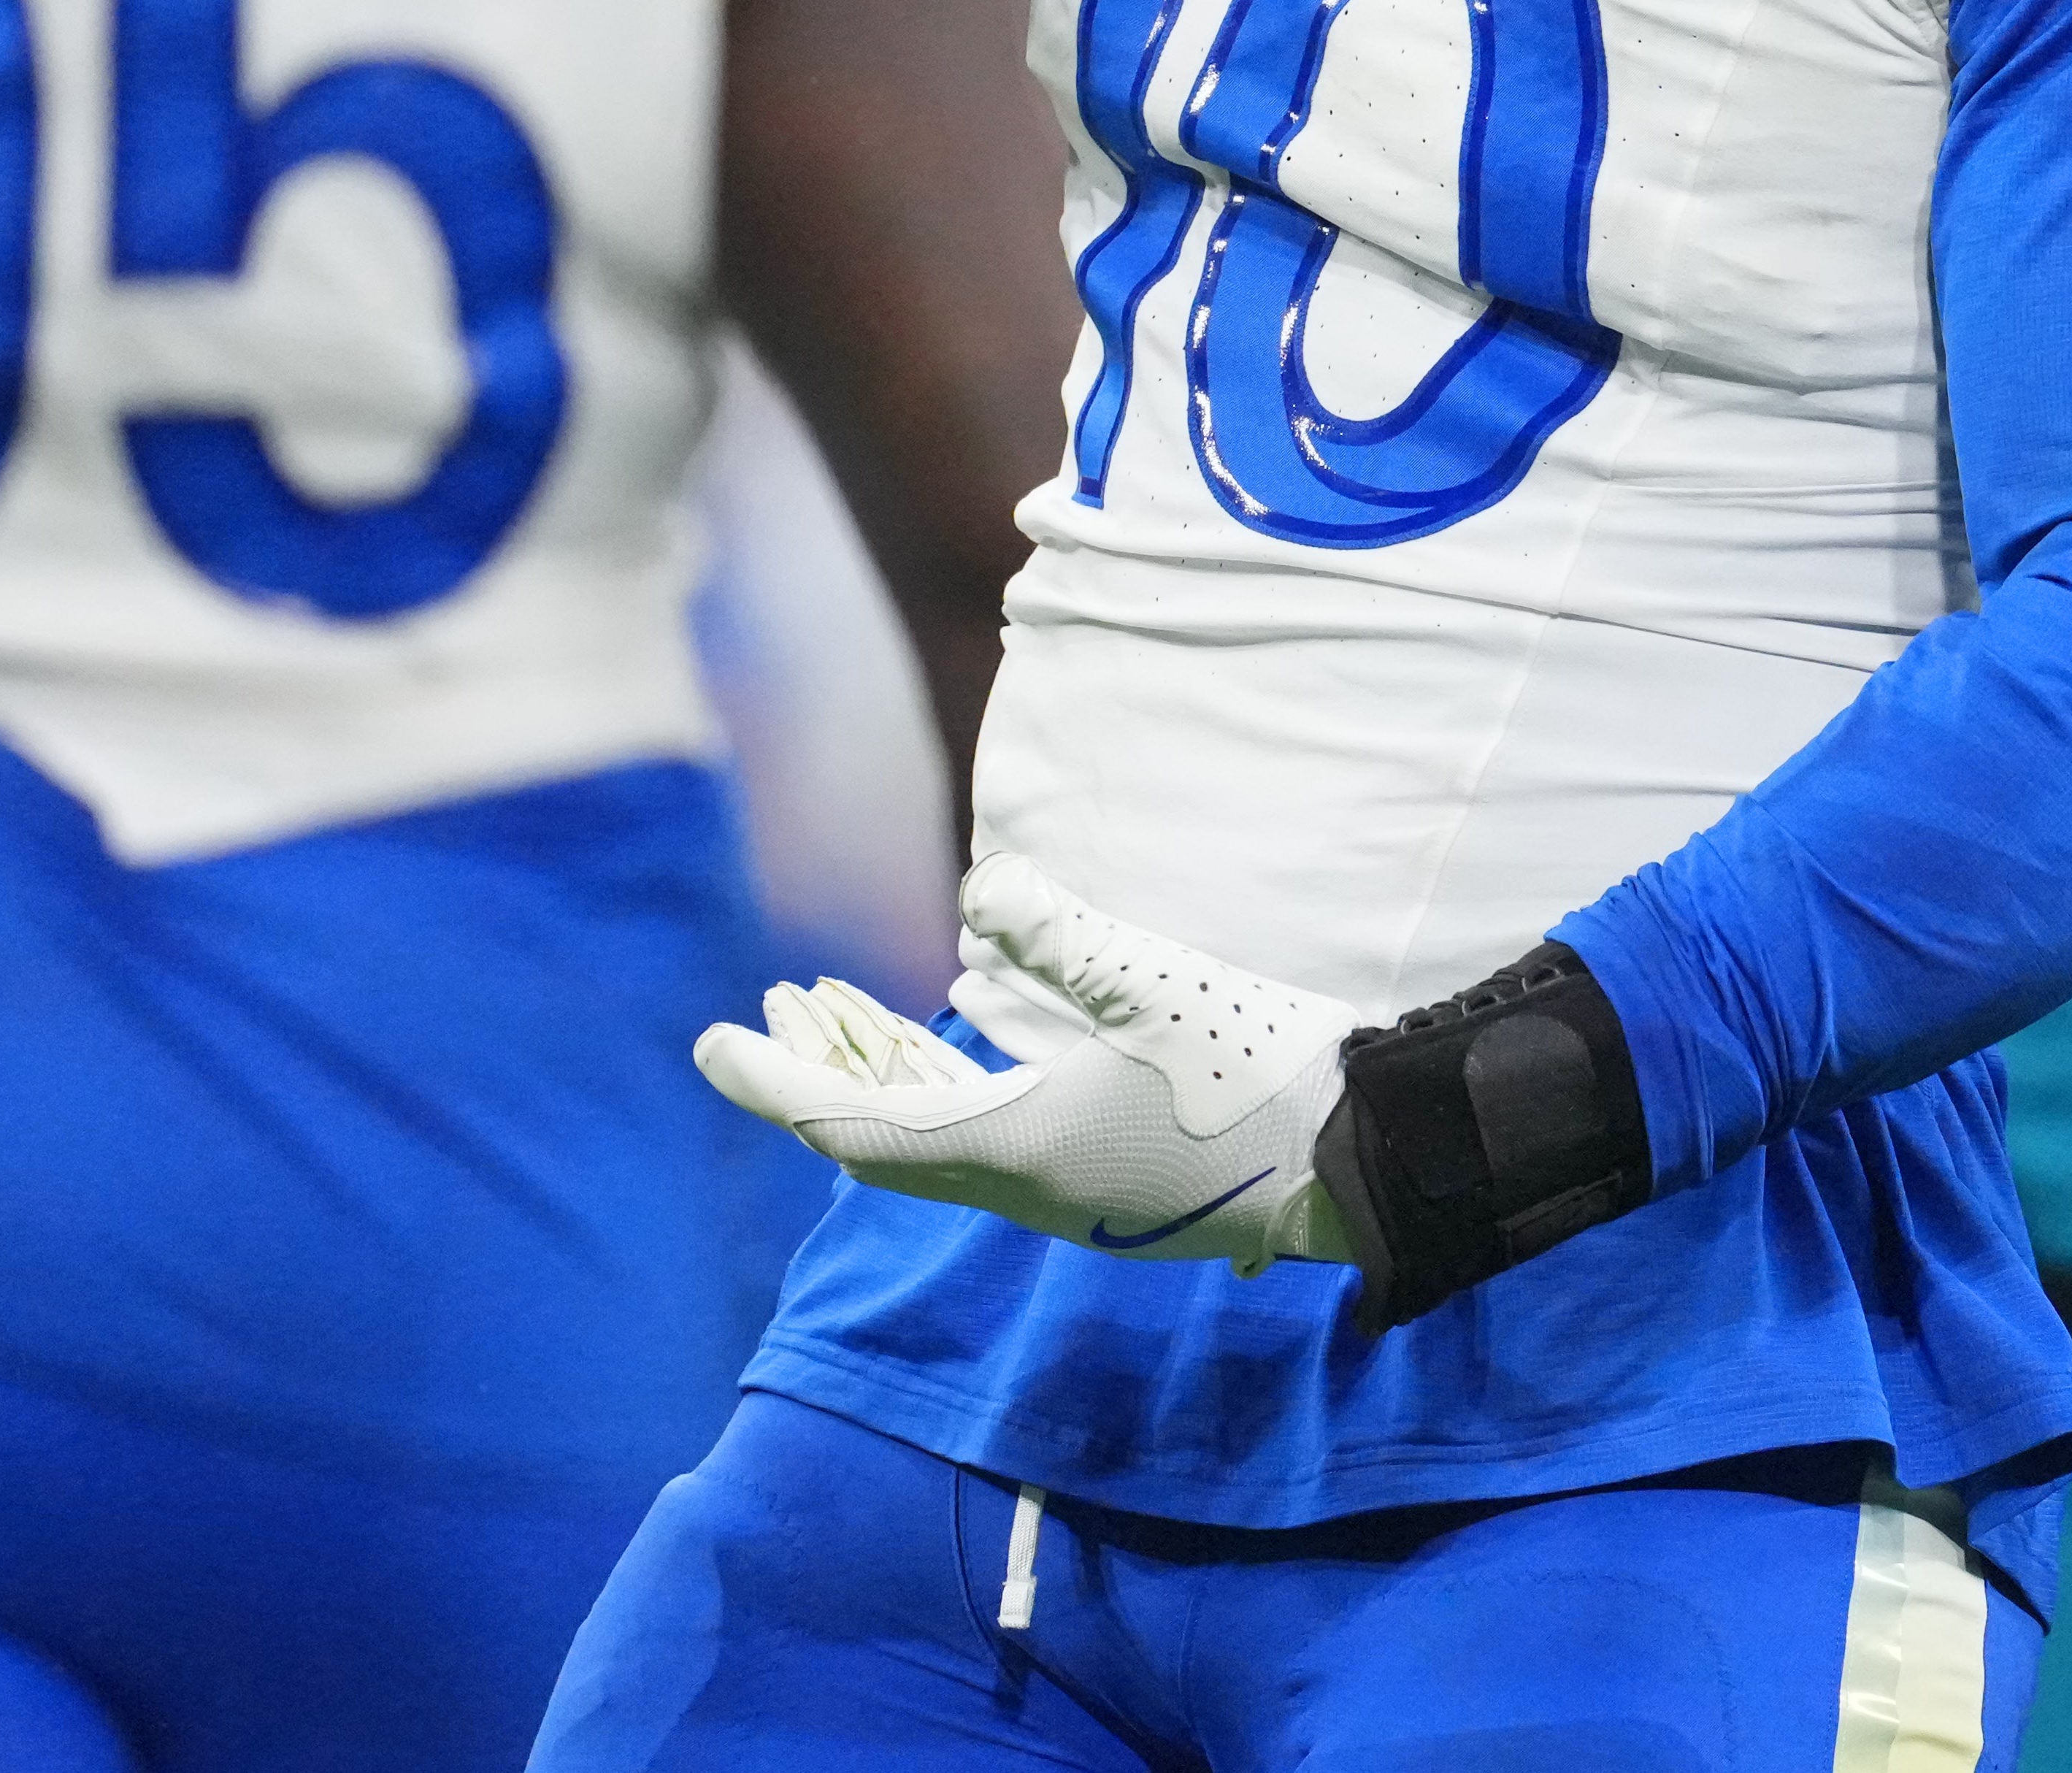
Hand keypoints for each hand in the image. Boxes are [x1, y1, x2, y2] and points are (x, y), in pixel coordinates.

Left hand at [694, 855, 1353, 1272]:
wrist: (1362, 1158)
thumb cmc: (1261, 1072)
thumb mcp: (1157, 981)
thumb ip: (1056, 931)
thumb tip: (976, 888)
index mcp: (1015, 1151)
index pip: (852, 1128)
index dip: (775, 1084)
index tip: (709, 1046)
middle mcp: (1025, 1183)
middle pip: (883, 1132)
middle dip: (817, 1071)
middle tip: (762, 1011)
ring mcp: (1067, 1184)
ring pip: (939, 1132)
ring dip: (882, 1073)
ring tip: (833, 1012)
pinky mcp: (1107, 1170)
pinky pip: (992, 1129)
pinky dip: (950, 1083)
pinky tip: (954, 1033)